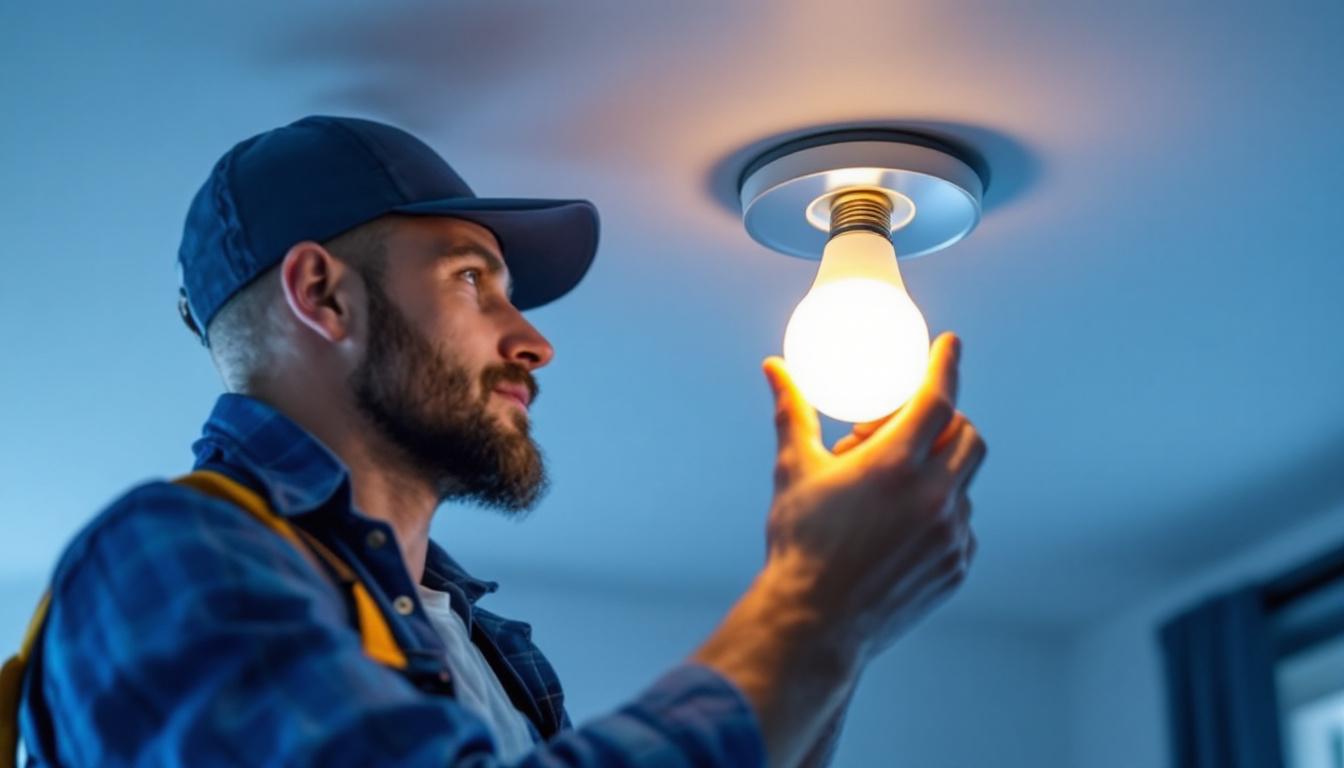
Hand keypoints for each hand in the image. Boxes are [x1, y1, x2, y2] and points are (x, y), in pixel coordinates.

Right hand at [761, 332, 985, 667]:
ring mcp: (951, 534)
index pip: (938, 398)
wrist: (814, 622)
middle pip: (965, 434)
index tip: (950, 345)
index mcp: (894, 466)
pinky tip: (900, 523)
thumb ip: (792, 413)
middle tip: (897, 430)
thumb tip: (775, 368)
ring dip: (937, 469)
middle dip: (943, 421)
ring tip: (887, 487)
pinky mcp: (956, 565)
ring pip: (963, 480)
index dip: (947, 365)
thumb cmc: (800, 544)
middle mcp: (933, 496)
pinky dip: (940, 510)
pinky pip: (961, 522)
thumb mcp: (795, 471)